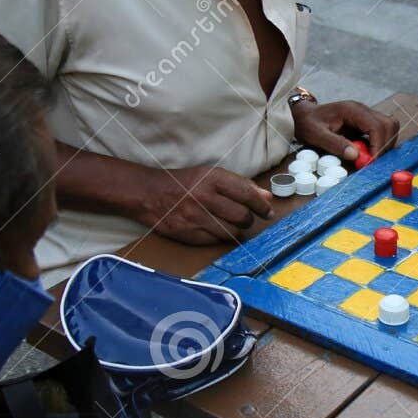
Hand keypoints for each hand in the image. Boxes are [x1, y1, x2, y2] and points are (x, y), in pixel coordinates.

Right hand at [137, 164, 272, 244]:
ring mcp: (196, 217)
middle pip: (242, 216)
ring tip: (232, 224)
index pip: (247, 194)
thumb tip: (267, 197)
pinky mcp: (189, 234)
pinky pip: (216, 241)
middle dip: (249, 220)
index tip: (267, 212)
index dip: (261, 206)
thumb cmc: (185, 183)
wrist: (150, 194)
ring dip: (237, 230)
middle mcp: (204, 197)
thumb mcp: (211, 176)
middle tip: (247, 219)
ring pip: (231, 232)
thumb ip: (240, 185)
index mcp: (212, 178)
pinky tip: (216, 230)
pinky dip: (221, 237)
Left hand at [292, 100, 399, 161]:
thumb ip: (335, 144)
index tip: (371, 161)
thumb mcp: (316, 135)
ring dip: (384, 144)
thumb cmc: (308, 123)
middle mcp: (363, 110)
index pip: (377, 126)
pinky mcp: (365, 123)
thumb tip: (355, 156)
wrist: (303, 116)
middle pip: (389, 124)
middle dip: (385, 145)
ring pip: (389, 127)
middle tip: (372, 160)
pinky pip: (382, 132)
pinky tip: (366, 153)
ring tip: (369, 157)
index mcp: (352, 110)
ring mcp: (366, 116)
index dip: (379, 145)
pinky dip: (380, 143)